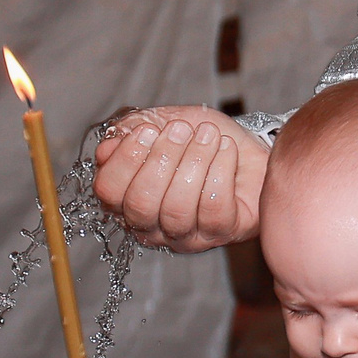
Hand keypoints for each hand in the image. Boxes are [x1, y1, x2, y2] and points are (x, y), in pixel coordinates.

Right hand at [91, 106, 266, 252]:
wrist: (250, 148)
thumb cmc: (202, 140)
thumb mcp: (164, 122)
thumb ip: (132, 131)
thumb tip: (107, 147)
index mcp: (127, 199)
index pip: (109, 191)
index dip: (125, 160)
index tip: (147, 130)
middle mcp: (151, 225)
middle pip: (141, 204)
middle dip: (162, 159)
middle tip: (181, 130)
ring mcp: (185, 235)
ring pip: (177, 208)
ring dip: (194, 162)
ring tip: (208, 135)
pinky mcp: (220, 233)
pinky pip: (213, 208)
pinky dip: (221, 170)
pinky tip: (226, 149)